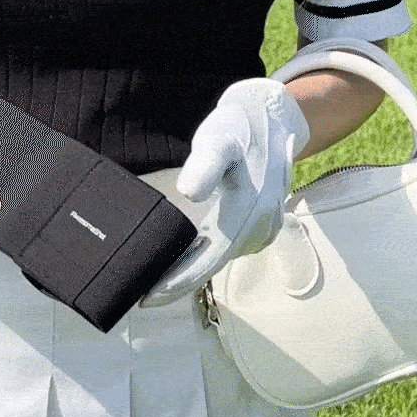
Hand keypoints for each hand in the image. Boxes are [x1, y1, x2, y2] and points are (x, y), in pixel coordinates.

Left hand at [139, 78, 308, 306]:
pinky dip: (202, 259)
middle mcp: (259, 227)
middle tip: (143, 299)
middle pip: (212, 266)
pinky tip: (180, 264)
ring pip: (218, 260)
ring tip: (155, 286)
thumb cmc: (238, 128)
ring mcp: (262, 228)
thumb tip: (188, 192)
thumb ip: (205, 164)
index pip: (208, 260)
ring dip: (189, 273)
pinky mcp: (258, 224)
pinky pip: (225, 249)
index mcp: (248, 212)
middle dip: (178, 285)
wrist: (273, 117)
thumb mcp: (219, 139)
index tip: (149, 297)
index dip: (178, 281)